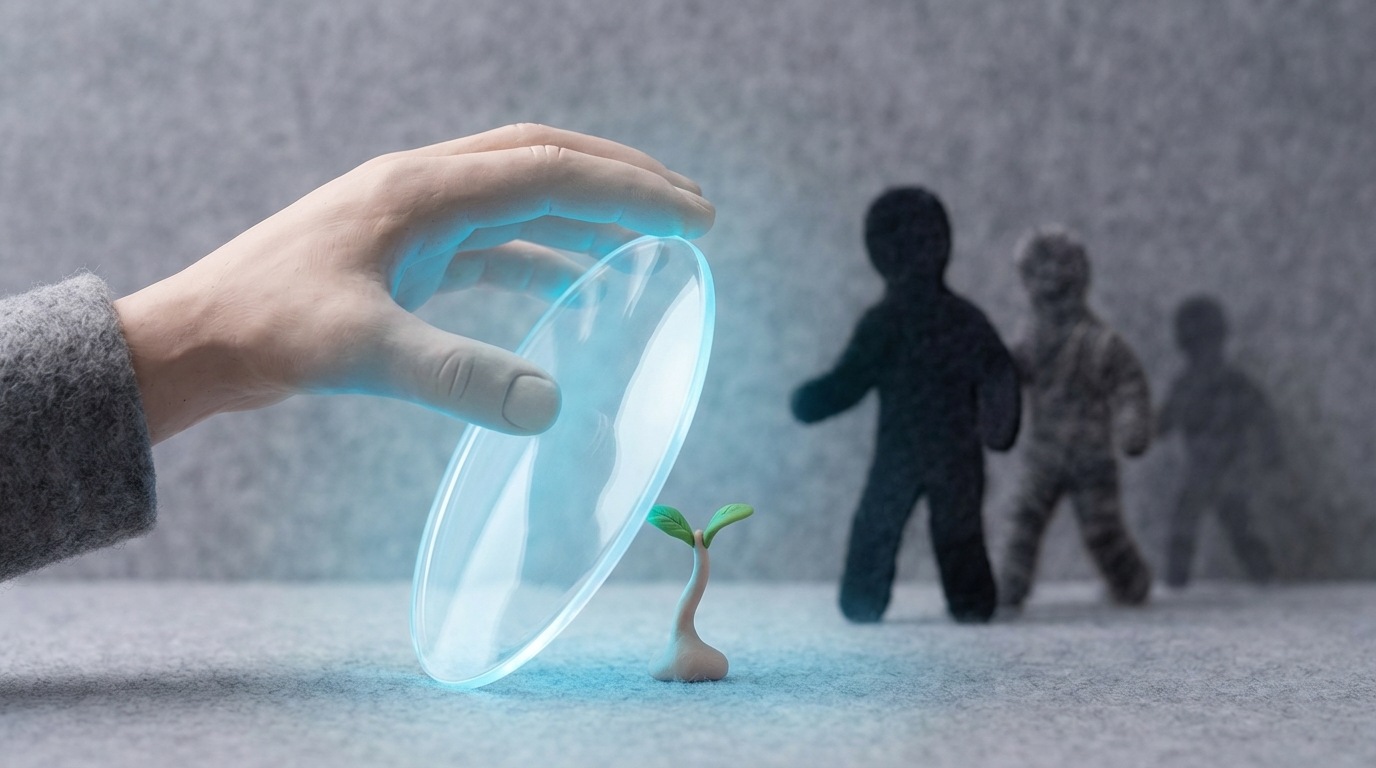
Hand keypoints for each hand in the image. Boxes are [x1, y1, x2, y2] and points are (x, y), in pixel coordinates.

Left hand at [114, 124, 713, 443]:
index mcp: (425, 188)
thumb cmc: (268, 332)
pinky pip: (495, 239)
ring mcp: (414, 216)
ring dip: (590, 210)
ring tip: (650, 239)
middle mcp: (426, 186)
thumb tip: (551, 407)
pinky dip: (545, 252)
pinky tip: (573, 285)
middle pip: (546, 159)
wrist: (196, 337)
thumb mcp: (364, 353)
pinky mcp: (404, 252)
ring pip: (523, 193)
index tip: (698, 220)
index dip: (633, 192)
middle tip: (693, 211)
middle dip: (624, 180)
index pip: (553, 171)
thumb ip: (459, 377)